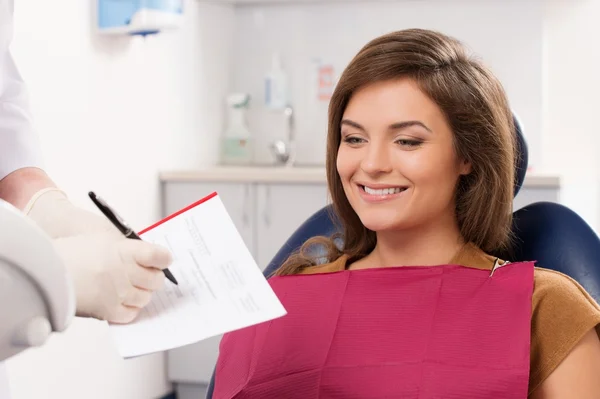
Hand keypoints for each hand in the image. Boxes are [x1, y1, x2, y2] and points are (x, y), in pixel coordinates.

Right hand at [53, 231, 172, 322]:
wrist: (46, 270)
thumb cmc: (73, 253)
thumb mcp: (103, 240)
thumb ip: (129, 248)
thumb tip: (150, 258)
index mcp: (125, 252)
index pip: (159, 256)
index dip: (163, 259)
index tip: (163, 260)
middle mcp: (124, 273)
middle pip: (156, 280)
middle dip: (154, 278)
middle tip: (147, 276)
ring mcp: (118, 293)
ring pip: (146, 298)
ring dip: (142, 293)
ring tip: (131, 287)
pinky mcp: (108, 311)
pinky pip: (132, 313)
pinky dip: (130, 308)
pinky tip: (123, 301)